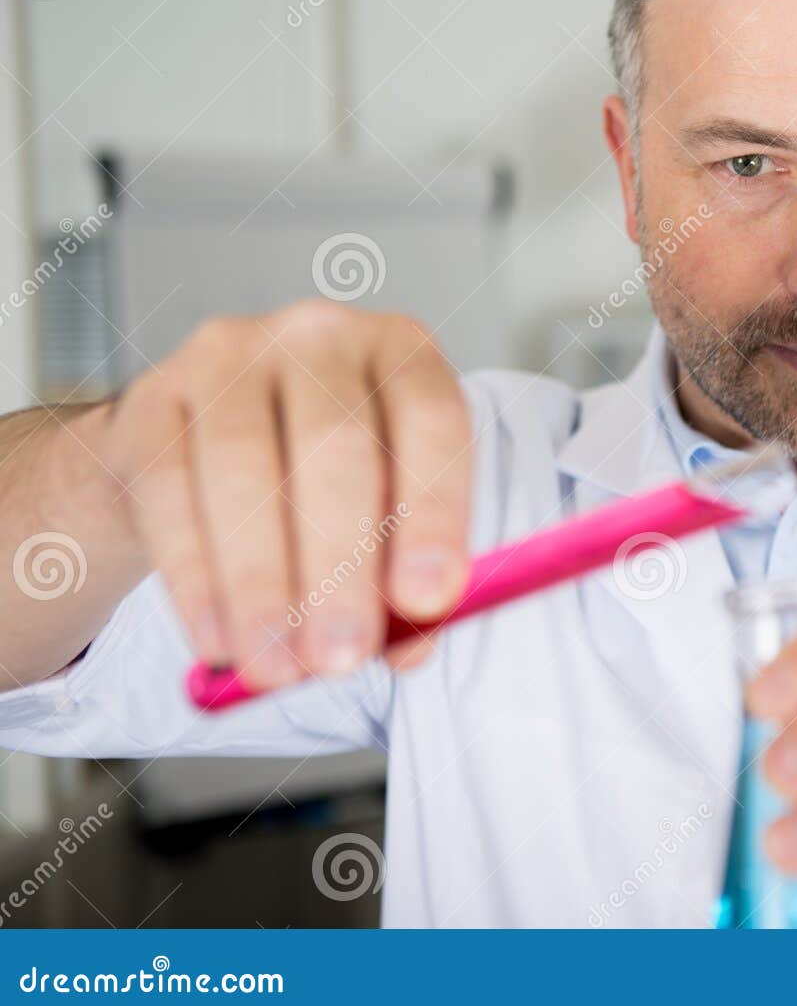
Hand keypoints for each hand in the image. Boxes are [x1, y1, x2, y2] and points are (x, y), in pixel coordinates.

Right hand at [89, 299, 473, 689]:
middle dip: (341, 570)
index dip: (436, 514)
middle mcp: (321, 336)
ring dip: (263, 587)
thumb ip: (407, 578)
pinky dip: (195, 580)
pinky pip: (171, 494)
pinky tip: (217, 640)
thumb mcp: (384, 511)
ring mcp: (230, 355)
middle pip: (337, 450)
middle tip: (342, 659)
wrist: (198, 447)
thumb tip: (411, 646)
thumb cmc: (320, 481)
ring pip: (247, 474)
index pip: (435, 422)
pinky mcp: (152, 398)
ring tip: (277, 669)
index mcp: (403, 353)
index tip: (429, 602)